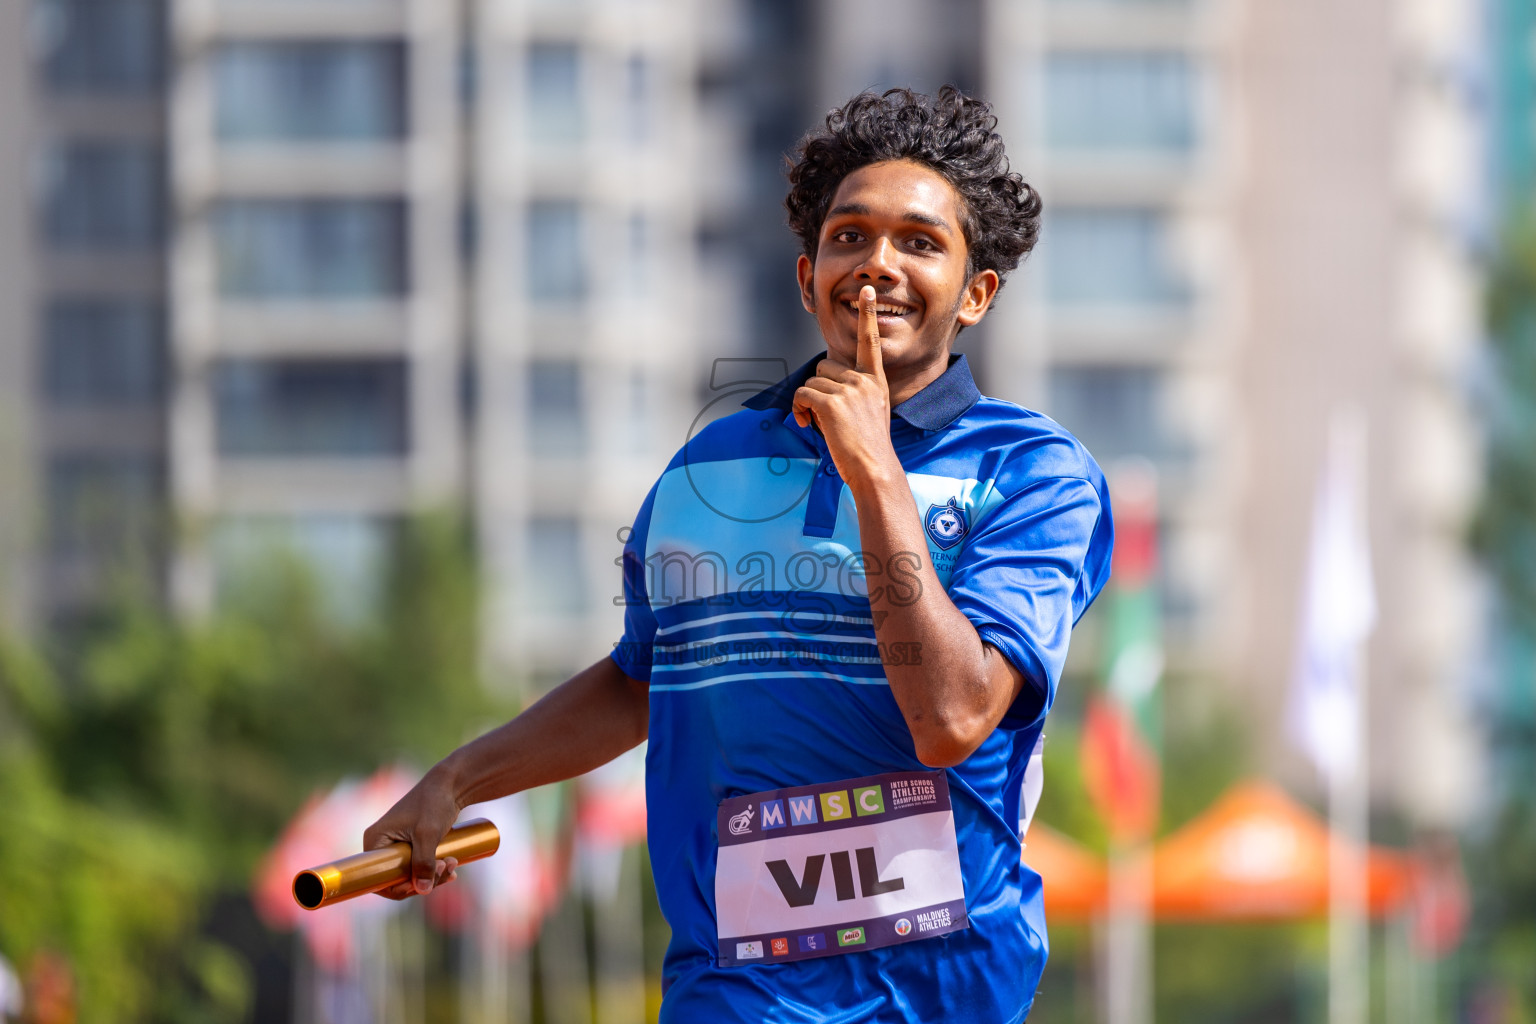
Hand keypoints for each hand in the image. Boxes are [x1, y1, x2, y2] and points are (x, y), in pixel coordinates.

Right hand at [362, 767, 462, 899]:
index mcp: (375, 840)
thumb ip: (424, 862)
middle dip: (423, 880)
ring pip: (412, 874)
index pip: (377, 878)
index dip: (398, 888)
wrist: (451, 784)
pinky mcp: (413, 845)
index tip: (422, 884)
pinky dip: (436, 869)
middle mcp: (382, 845)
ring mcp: (398, 846)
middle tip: (447, 866)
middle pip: (397, 878)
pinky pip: (421, 866)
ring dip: (434, 874)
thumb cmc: (434, 802)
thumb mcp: (428, 834)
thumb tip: (423, 890)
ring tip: (454, 862)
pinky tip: (453, 867)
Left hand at [792, 285, 902, 493]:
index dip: (866, 315)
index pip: (871, 341)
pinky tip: (807, 423)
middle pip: (825, 367)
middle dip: (819, 389)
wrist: (874, 468)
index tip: (865, 290)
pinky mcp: (831, 402)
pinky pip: (802, 394)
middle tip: (827, 416)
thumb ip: (853, 394)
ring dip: (808, 403)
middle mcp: (864, 381)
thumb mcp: (869, 413)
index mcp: (875, 381)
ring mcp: (849, 390)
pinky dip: (798, 409)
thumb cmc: (868, 449)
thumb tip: (822, 385)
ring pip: (811, 382)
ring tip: (821, 423)